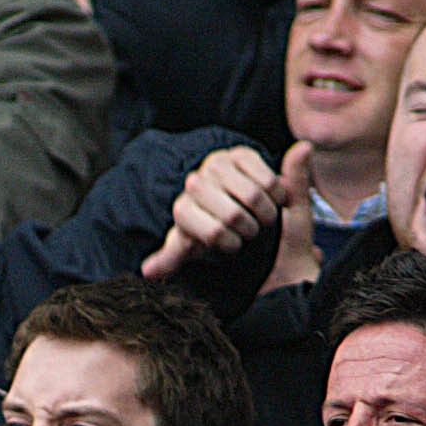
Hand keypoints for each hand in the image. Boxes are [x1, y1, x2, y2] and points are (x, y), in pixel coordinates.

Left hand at [143, 142, 310, 284]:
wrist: (227, 198)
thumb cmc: (209, 226)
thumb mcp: (191, 246)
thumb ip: (171, 260)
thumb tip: (147, 272)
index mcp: (182, 209)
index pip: (215, 234)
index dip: (231, 244)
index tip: (233, 244)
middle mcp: (195, 182)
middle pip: (234, 216)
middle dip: (250, 230)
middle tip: (251, 231)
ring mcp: (217, 164)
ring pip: (254, 196)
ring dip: (266, 214)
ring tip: (262, 217)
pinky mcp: (241, 153)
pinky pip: (269, 180)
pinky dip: (278, 196)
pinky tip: (272, 200)